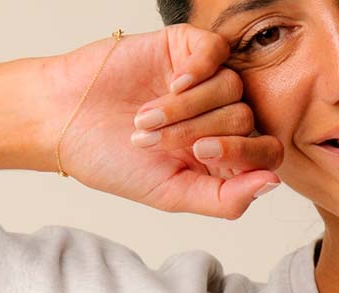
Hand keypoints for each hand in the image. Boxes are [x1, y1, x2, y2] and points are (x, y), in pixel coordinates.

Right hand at [39, 25, 282, 218]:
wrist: (66, 121)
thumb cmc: (115, 163)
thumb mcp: (173, 195)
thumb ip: (226, 199)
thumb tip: (273, 184)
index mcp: (224, 157)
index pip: (267, 152)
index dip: (244, 153)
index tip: (201, 155)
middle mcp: (220, 118)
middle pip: (246, 119)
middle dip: (197, 133)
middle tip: (155, 141)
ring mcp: (205, 82)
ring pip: (231, 88)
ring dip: (187, 108)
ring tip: (147, 119)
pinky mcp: (187, 48)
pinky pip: (218, 52)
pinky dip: (197, 71)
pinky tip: (170, 84)